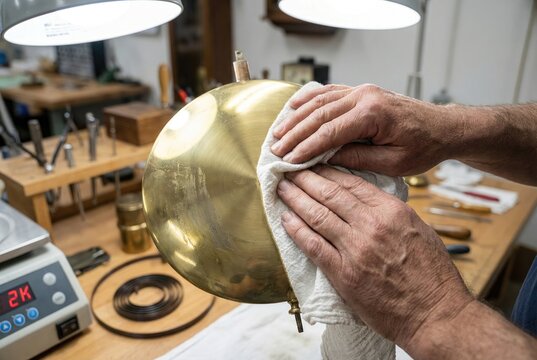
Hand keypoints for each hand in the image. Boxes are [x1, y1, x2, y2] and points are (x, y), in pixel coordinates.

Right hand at [271, 84, 460, 175]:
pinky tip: (294, 107)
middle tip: (275, 149)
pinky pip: (330, 92)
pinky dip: (309, 99)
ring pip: (320, 101)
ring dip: (297, 117)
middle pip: (319, 114)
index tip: (288, 161)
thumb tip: (325, 159)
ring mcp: (363, 90)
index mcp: (373, 115)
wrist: (443, 127)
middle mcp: (365, 97)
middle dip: (294, 133)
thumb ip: (357, 158)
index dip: (305, 148)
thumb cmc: (423, 147)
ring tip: (278, 133)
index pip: (329, 132)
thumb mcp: (393, 162)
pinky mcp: (363, 91)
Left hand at [277, 165, 472, 346]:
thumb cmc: (431, 274)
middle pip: (329, 194)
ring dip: (295, 199)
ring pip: (317, 215)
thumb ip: (390, 212)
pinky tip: (285, 219)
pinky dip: (296, 230)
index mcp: (391, 211)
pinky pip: (313, 246)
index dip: (327, 171)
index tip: (313, 164)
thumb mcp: (418, 229)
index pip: (351, 183)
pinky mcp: (343, 274)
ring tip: (282, 188)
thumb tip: (367, 198)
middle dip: (305, 178)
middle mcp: (371, 225)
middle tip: (289, 169)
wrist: (434, 314)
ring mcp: (355, 249)